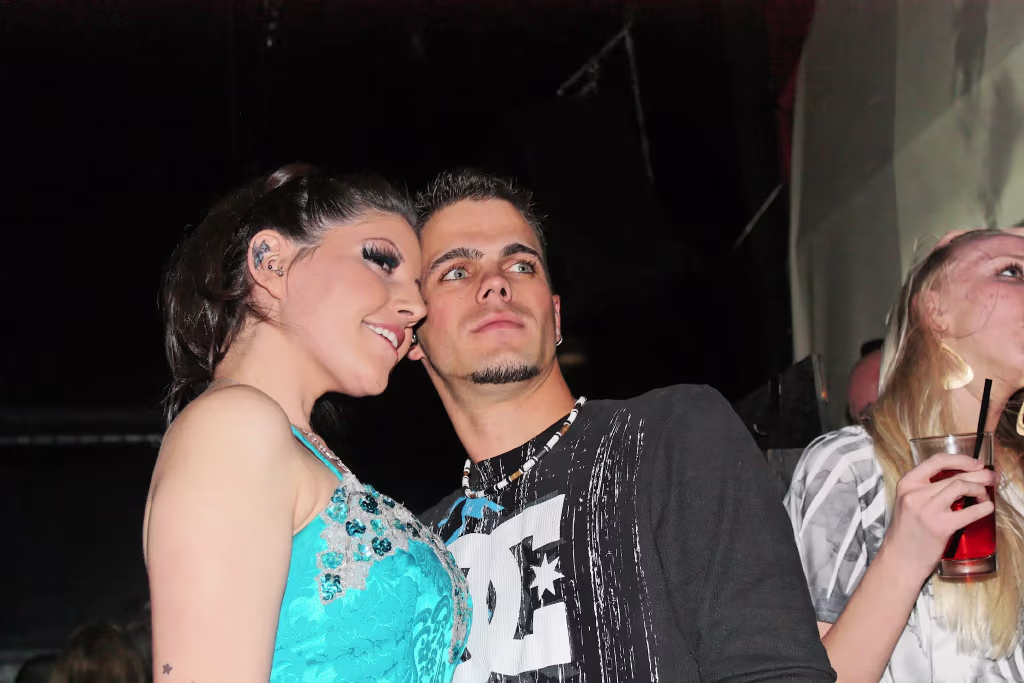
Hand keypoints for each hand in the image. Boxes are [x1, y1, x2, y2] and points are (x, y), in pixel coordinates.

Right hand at [883, 454, 996, 578]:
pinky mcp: (941, 526)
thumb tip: (960, 478)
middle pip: (954, 476)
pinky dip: (984, 507)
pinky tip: (987, 508)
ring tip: (985, 496)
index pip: (936, 461)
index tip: (975, 463)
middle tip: (992, 477)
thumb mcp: (909, 502)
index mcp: (906, 484)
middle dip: (980, 475)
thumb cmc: (907, 531)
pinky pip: (970, 511)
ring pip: (962, 487)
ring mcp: (927, 510)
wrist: (900, 558)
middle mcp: (916, 494)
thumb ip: (927, 489)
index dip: (960, 459)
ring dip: (980, 489)